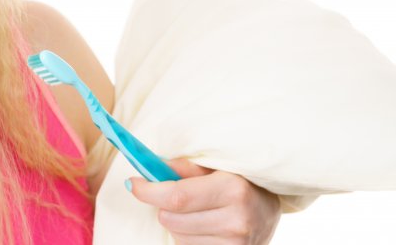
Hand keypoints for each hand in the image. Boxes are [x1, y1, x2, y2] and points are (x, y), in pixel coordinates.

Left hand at [127, 159, 280, 243]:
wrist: (269, 209)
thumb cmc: (238, 180)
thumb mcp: (217, 165)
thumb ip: (185, 166)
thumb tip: (151, 168)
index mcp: (233, 188)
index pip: (176, 196)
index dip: (149, 191)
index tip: (133, 184)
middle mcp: (236, 219)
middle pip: (171, 218)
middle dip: (163, 206)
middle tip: (176, 195)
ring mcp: (236, 244)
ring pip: (177, 236)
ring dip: (177, 223)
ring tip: (197, 211)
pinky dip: (187, 237)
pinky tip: (203, 227)